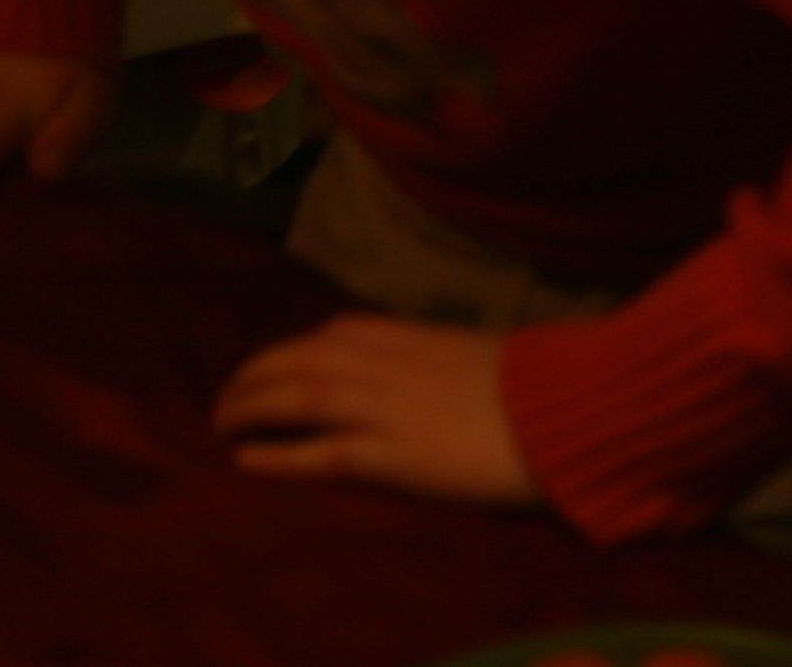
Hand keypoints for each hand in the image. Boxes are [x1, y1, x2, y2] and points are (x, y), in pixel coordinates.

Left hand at [213, 313, 541, 508]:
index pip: (331, 332)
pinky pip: (317, 453)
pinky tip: (244, 460)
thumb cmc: (543, 390)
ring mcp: (383, 407)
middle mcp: (384, 363)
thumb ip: (443, 359)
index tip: (271, 363)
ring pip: (295, 398)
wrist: (572, 414)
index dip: (290, 349)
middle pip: (297, 360)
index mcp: (410, 335)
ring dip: (248, 409)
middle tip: (227, 397)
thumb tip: (435, 369)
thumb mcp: (481, 355)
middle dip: (253, 376)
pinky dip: (275, 455)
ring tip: (219, 424)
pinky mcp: (391, 455)